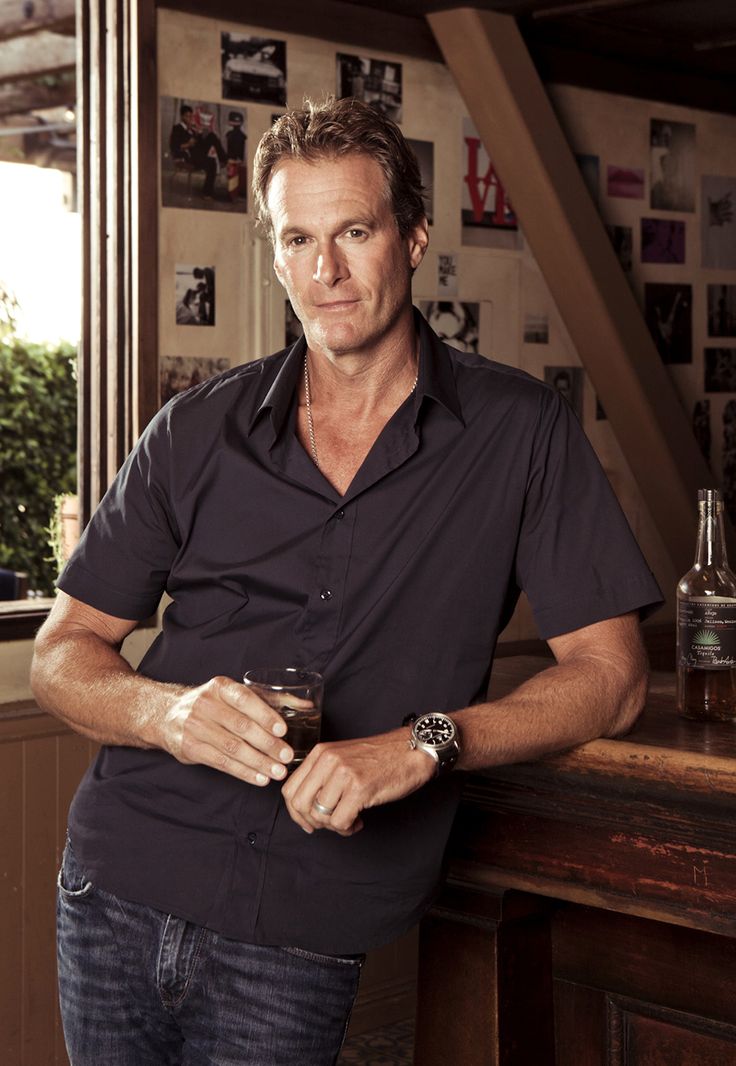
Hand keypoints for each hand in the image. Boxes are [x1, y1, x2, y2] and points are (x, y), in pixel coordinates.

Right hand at [161, 676, 294, 785]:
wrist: (166, 715)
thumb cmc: (212, 705)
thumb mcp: (233, 694)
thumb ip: (269, 700)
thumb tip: (307, 706)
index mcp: (220, 687)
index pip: (245, 699)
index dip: (264, 714)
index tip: (283, 729)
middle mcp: (206, 704)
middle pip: (241, 727)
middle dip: (267, 743)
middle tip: (286, 756)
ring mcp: (196, 727)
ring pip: (233, 748)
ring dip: (258, 762)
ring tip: (277, 772)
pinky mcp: (191, 748)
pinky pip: (221, 763)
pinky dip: (243, 772)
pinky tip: (259, 778)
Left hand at [280, 729, 436, 835]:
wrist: (411, 751)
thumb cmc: (380, 759)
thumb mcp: (342, 758)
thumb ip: (322, 776)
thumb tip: (305, 809)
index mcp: (320, 753)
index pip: (289, 789)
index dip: (296, 813)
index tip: (309, 822)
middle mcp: (328, 760)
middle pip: (300, 804)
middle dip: (314, 822)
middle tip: (332, 823)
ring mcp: (343, 773)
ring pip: (320, 816)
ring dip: (335, 826)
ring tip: (351, 820)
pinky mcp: (360, 788)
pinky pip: (340, 821)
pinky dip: (348, 828)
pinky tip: (359, 820)